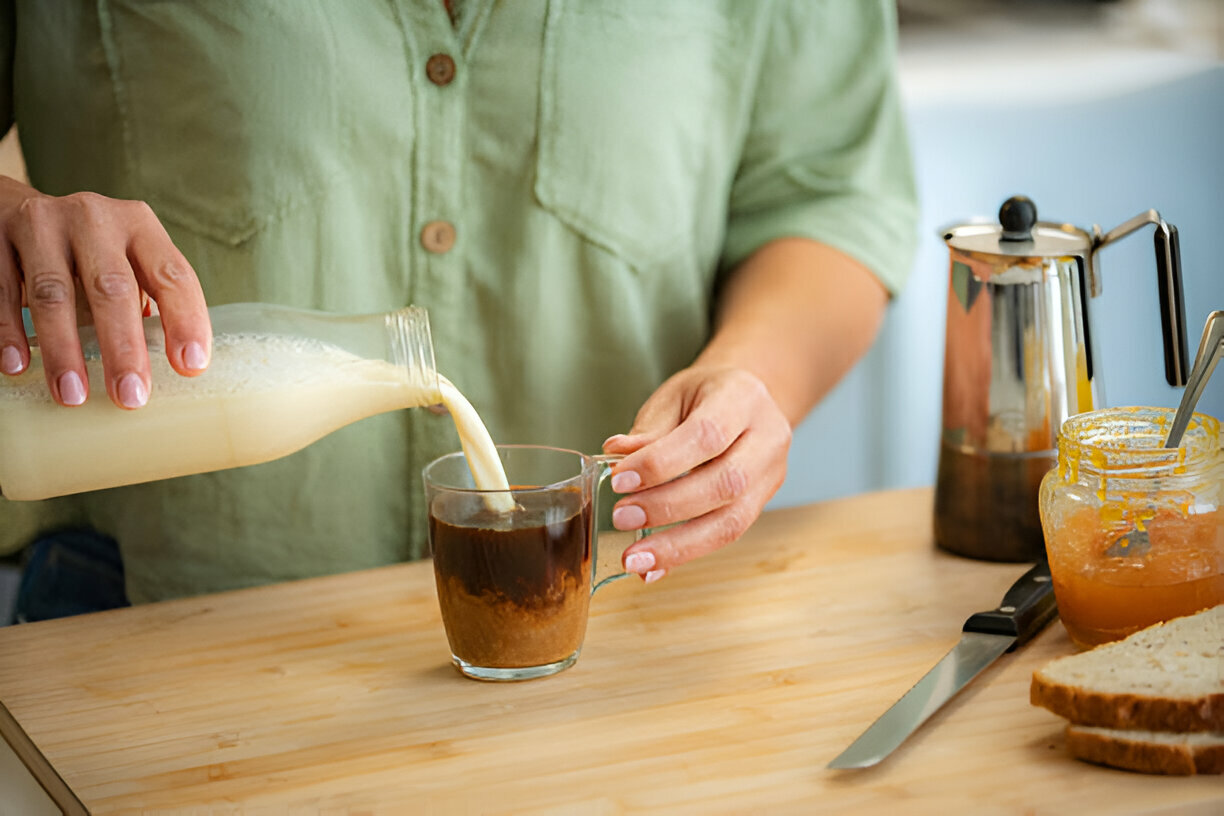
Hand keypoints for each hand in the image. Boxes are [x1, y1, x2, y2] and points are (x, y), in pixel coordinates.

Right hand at [0, 176, 210, 407]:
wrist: (15, 206)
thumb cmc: (87, 251)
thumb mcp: (124, 261)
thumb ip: (144, 302)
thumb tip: (165, 369)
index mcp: (139, 226)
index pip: (172, 275)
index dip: (186, 320)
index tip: (190, 365)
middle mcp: (94, 219)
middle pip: (113, 287)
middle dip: (123, 348)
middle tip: (130, 397)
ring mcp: (42, 224)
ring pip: (54, 293)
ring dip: (64, 350)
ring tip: (73, 394)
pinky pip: (2, 290)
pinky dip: (9, 331)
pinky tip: (17, 365)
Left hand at [603, 365, 791, 582]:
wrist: (746, 399)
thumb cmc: (705, 395)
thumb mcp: (674, 397)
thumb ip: (649, 430)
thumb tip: (615, 456)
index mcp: (743, 399)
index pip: (706, 435)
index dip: (662, 463)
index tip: (619, 480)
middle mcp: (768, 438)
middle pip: (725, 483)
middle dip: (667, 507)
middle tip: (622, 517)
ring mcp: (771, 475)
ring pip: (732, 521)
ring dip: (678, 545)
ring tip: (634, 559)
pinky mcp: (762, 504)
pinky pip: (727, 536)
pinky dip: (686, 554)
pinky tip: (654, 568)